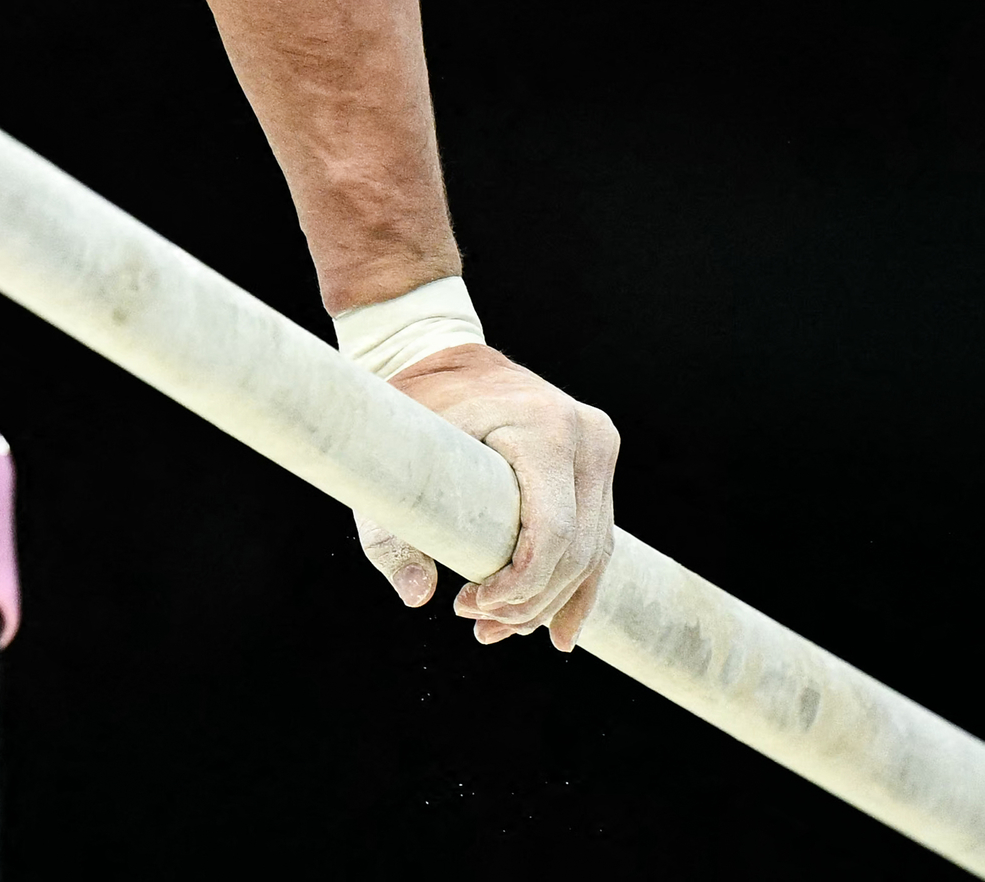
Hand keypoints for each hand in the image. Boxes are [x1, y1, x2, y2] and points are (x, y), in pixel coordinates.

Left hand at [354, 344, 618, 651]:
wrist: (432, 351)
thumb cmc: (406, 408)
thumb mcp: (388, 463)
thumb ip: (393, 532)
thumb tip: (417, 598)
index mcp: (541, 428)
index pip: (551, 532)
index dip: (518, 586)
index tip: (469, 607)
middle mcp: (583, 434)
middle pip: (577, 549)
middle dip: (531, 602)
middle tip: (480, 628)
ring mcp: (597, 445)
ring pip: (592, 548)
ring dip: (551, 602)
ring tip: (502, 633)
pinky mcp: (595, 458)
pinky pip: (596, 534)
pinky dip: (576, 583)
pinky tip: (558, 630)